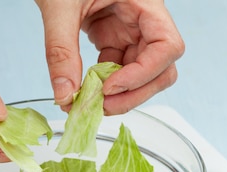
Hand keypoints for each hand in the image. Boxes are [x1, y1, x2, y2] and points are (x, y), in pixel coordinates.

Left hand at [35, 0, 184, 113]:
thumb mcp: (60, 7)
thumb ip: (61, 50)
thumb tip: (65, 94)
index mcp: (144, 4)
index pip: (167, 46)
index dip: (143, 74)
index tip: (110, 87)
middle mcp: (142, 21)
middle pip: (160, 69)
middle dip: (134, 93)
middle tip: (101, 107)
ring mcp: (128, 33)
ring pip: (140, 76)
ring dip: (118, 95)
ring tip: (88, 104)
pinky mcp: (111, 40)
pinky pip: (116, 71)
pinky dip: (101, 87)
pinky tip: (82, 91)